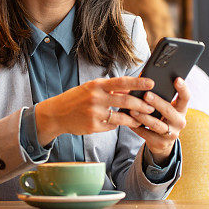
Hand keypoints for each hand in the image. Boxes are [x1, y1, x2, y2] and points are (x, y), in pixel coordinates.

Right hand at [34, 76, 157, 145]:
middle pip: (126, 101)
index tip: (151, 83)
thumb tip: (130, 89)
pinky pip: (111, 126)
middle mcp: (96, 98)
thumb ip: (109, 89)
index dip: (138, 82)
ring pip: (121, 117)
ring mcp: (94, 113)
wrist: (56, 114)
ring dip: (134, 119)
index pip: (121, 82)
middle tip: (151, 107)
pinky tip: (117, 123)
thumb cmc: (76, 99)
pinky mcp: (93, 126)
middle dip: (142, 105)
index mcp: (96, 85)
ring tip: (141, 119)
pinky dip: (116, 124)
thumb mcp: (91, 89)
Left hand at [128, 78, 189, 165]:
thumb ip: (162, 96)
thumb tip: (146, 80)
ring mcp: (171, 134)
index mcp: (181, 109)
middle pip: (168, 111)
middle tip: (146, 95)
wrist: (163, 141)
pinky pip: (146, 134)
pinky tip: (128, 121)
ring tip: (132, 109)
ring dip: (142, 116)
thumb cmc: (162, 117)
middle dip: (157, 102)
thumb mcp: (166, 107)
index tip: (177, 79)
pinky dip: (136, 127)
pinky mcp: (161, 143)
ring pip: (155, 124)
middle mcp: (179, 122)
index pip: (186, 97)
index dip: (183, 88)